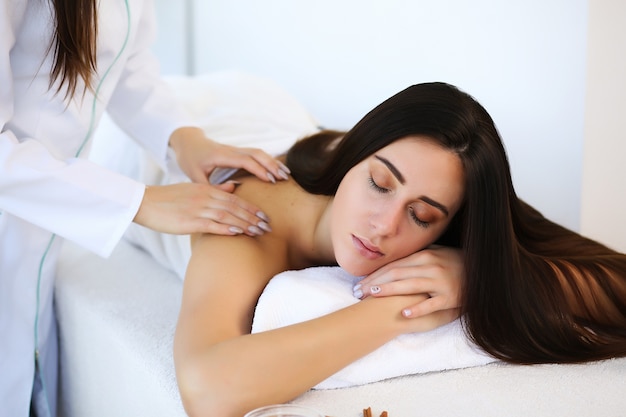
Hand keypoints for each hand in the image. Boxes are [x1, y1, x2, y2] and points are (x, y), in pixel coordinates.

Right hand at [134, 181, 271, 236]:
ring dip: (246, 224)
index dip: (251, 207)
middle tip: (268, 226)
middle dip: (254, 217)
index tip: (264, 216)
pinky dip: (227, 228)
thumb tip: (233, 188)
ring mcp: (198, 209)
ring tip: (259, 232)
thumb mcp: (192, 189)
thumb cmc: (167, 199)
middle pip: (235, 207)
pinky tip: (239, 233)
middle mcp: (205, 197)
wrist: (144, 202)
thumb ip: (214, 189)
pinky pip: (212, 224)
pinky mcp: (190, 221)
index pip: (235, 199)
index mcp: (206, 190)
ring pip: (228, 215)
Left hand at [169, 127, 289, 184]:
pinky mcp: (238, 152)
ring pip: (258, 152)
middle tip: (284, 178)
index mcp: (221, 156)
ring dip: (273, 162)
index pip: (245, 160)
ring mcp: (236, 150)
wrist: (187, 142)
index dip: (259, 169)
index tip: (271, 180)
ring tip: (286, 174)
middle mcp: (231, 150)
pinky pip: (256, 154)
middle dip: (271, 165)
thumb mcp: (195, 176)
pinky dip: (268, 161)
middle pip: (256, 153)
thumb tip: (233, 189)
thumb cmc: (190, 160)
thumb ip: (212, 186)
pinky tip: (277, 169)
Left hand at [353, 245, 463, 318]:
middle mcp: (430, 266)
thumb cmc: (455, 263)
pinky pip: (432, 304)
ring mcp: (441, 282)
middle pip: (397, 274)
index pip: (394, 265)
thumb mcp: (436, 253)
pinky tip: (404, 313)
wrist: (483, 272)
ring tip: (373, 296)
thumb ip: (415, 256)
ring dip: (390, 290)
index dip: (375, 274)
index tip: (359, 283)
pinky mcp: (450, 297)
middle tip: (357, 292)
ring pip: (410, 286)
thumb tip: (392, 259)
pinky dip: (418, 308)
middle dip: (375, 283)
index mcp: (424, 256)